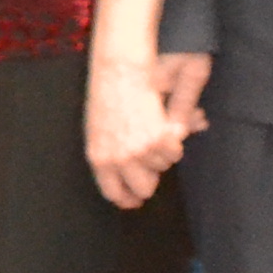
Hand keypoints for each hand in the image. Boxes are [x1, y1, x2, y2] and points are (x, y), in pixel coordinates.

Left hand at [84, 54, 202, 210]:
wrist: (119, 72)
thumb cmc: (106, 96)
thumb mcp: (98, 130)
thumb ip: (109, 157)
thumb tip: (126, 192)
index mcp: (99, 159)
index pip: (114, 193)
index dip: (128, 199)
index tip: (135, 200)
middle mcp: (119, 160)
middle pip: (144, 188)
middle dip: (149, 177)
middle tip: (148, 159)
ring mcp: (141, 151)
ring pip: (162, 168)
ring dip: (161, 153)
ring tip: (150, 129)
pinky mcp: (160, 140)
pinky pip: (174, 154)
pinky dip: (173, 142)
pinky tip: (163, 125)